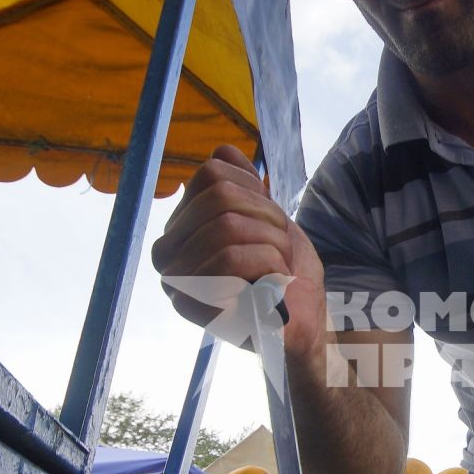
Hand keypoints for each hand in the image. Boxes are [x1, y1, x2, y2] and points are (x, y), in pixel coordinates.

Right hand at [151, 145, 328, 359]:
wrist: (306, 323)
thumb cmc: (284, 273)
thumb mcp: (269, 218)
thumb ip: (243, 185)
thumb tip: (224, 150)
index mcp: (180, 230)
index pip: (211, 174)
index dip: (254, 191)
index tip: (270, 222)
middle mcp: (168, 257)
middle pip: (220, 199)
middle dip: (269, 220)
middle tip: (280, 251)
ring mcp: (179, 282)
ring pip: (228, 227)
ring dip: (274, 246)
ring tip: (278, 270)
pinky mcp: (197, 308)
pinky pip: (232, 260)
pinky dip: (270, 268)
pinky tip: (272, 288)